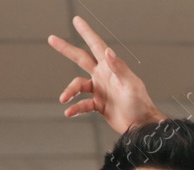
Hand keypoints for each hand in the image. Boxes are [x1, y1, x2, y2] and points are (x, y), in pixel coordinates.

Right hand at [50, 16, 162, 132]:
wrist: (142, 125)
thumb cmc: (140, 104)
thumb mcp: (130, 84)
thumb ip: (119, 68)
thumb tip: (108, 51)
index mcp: (111, 68)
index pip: (97, 46)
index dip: (87, 33)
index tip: (77, 21)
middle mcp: (104, 76)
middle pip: (81, 59)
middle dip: (66, 49)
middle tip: (52, 39)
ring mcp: (100, 90)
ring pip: (78, 86)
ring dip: (70, 91)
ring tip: (64, 99)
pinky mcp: (99, 104)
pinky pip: (82, 104)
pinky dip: (76, 108)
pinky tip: (70, 112)